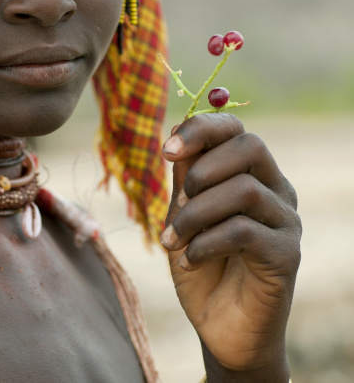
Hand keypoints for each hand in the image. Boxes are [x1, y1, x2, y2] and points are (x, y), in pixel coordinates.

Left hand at [160, 114, 300, 380]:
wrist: (219, 324)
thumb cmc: (200, 263)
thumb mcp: (184, 214)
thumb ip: (185, 177)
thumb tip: (177, 129)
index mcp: (250, 175)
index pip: (235, 130)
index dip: (201, 129)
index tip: (166, 150)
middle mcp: (275, 191)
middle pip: (250, 146)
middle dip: (202, 168)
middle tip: (178, 198)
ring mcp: (285, 222)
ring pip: (244, 189)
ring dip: (195, 213)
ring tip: (172, 239)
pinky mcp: (287, 255)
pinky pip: (244, 231)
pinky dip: (205, 242)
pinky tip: (189, 258)